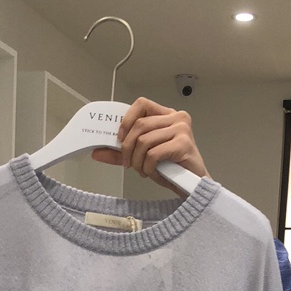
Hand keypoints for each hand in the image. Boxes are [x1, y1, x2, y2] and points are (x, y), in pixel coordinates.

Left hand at [91, 97, 209, 192]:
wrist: (193, 186)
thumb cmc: (172, 169)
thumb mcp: (142, 157)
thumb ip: (122, 152)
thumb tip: (97, 151)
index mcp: (166, 115)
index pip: (141, 104)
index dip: (126, 119)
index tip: (119, 138)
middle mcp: (176, 118)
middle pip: (140, 125)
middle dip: (128, 147)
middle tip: (128, 163)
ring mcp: (181, 129)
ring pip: (144, 140)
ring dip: (137, 160)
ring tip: (142, 170)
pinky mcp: (184, 144)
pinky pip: (154, 153)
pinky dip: (147, 166)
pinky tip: (151, 173)